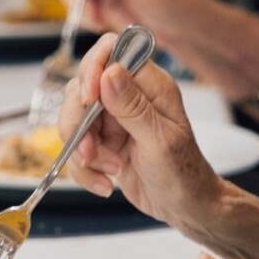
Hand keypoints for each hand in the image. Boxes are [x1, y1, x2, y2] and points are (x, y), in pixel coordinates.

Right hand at [58, 31, 222, 217]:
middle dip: (79, 124)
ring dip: (83, 151)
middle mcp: (128, 97)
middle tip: (91, 152)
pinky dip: (85, 170)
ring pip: (74, 121)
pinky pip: (76, 149)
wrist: (185, 207)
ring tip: (110, 171)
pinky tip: (106, 183)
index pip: (110, 52)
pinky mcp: (102, 143)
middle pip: (81, 89)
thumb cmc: (184, 173)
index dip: (92, 70)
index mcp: (150, 85)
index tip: (88, 99)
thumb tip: (109, 73)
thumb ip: (133, 107)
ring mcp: (113, 120)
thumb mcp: (160, 141)